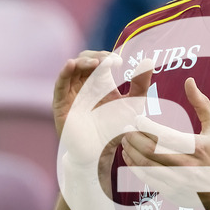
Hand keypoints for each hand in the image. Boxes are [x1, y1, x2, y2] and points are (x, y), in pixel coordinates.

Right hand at [54, 50, 152, 166]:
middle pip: (85, 60)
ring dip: (82, 62)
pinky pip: (60, 85)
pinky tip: (71, 64)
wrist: (101, 152)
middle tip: (108, 61)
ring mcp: (71, 93)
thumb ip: (141, 84)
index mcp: (100, 81)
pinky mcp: (61, 104)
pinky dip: (64, 72)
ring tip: (95, 62)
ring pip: (72, 69)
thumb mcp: (133, 105)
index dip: (107, 57)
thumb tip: (149, 60)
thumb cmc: (116, 129)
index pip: (100, 60)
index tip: (119, 62)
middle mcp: (84, 84)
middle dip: (95, 57)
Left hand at [122, 77, 209, 209]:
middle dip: (134, 138)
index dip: (146, 126)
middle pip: (150, 151)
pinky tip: (130, 156)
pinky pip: (147, 179)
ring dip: (131, 152)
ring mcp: (178, 181)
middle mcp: (186, 166)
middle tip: (126, 129)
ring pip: (145, 166)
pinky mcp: (171, 191)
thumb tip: (189, 80)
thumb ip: (201, 103)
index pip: (164, 136)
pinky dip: (135, 167)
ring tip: (125, 140)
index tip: (137, 118)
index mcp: (196, 148)